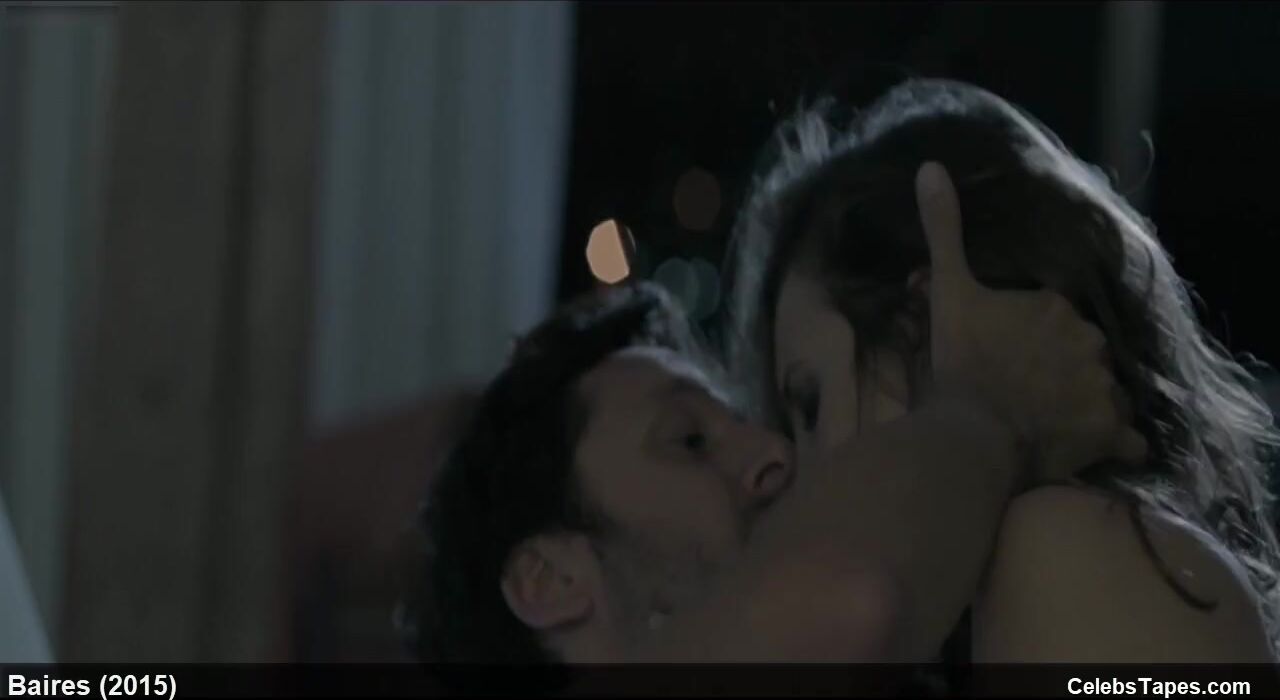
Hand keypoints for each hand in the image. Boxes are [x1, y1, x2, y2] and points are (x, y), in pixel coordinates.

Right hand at [916, 161, 1146, 481]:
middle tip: (1026, 390)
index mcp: (1056, 306)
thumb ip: (943, 232)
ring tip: (1052, 421)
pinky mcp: (1111, 433)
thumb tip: (931, 167)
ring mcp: (1105, 388)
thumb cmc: (962, 364)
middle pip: (1082, 352)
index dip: (1029, 337)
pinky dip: (1114, 442)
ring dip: (1087, 402)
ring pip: (1104, 390)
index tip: (1004, 355)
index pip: (1053, 319)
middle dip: (1062, 366)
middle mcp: (1090, 340)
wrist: (974, 433)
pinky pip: (1126, 438)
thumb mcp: (946, 292)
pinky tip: (1092, 446)